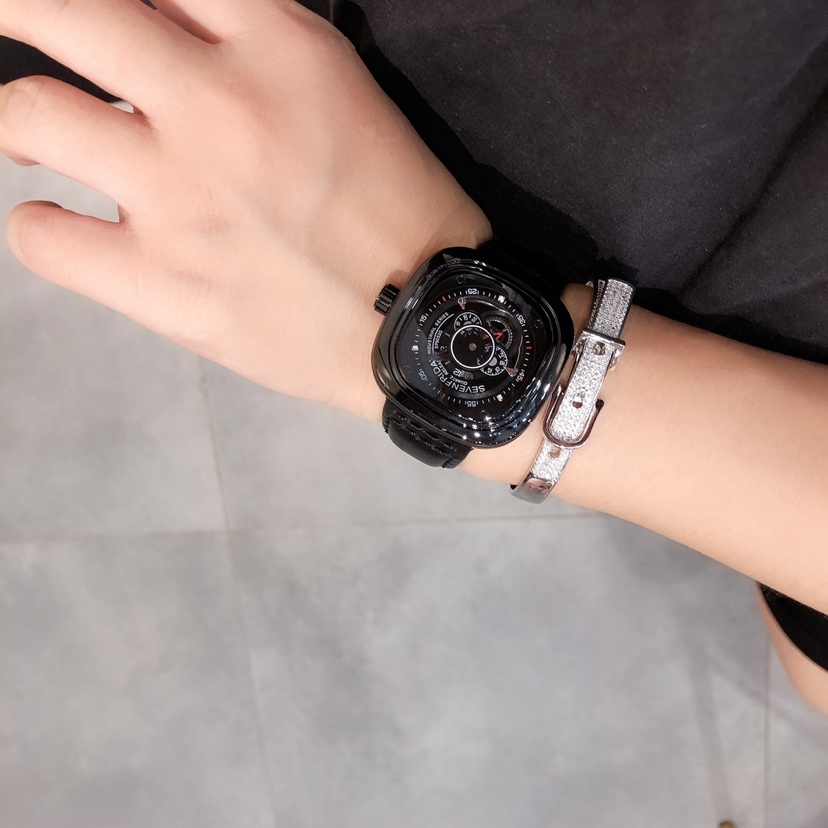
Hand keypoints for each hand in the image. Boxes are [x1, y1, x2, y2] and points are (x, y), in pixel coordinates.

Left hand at [0, 0, 491, 419]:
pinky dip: (42, 229)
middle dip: (18, 6)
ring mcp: (183, 202)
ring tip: (36, 142)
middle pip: (55, 8)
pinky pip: (44, 240)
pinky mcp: (165, 287)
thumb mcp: (345, 92)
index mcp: (280, 49)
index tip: (83, 13)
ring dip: (18, 124)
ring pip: (28, 117)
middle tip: (16, 19)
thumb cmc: (401, 211)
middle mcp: (219, 109)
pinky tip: (68, 229)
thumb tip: (158, 21)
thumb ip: (251, 40)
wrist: (426, 324)